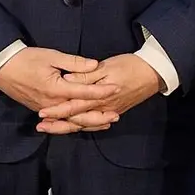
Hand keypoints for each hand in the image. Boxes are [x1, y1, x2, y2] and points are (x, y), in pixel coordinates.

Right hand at [0, 48, 116, 127]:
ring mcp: (46, 109)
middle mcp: (52, 104)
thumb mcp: (52, 56)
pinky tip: (84, 125)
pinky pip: (61, 122)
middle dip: (99, 116)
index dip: (101, 91)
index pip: (84, 92)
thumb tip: (95, 64)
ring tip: (106, 123)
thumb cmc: (27, 59)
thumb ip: (74, 63)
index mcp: (56, 89)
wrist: (2, 68)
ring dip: (89, 123)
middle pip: (79, 114)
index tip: (116, 88)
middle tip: (116, 115)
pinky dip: (74, 125)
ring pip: (71, 122)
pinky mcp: (42, 110)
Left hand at [35, 54, 162, 133]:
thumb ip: (85, 76)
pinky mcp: (114, 110)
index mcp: (98, 96)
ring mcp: (109, 111)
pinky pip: (95, 123)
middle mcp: (102, 108)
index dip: (57, 110)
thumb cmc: (130, 65)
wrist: (154, 72)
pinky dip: (84, 126)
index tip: (42, 114)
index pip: (73, 106)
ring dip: (67, 127)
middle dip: (58, 124)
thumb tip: (66, 80)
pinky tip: (76, 127)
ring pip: (85, 123)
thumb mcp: (106, 67)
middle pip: (76, 120)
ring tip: (51, 129)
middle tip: (41, 127)